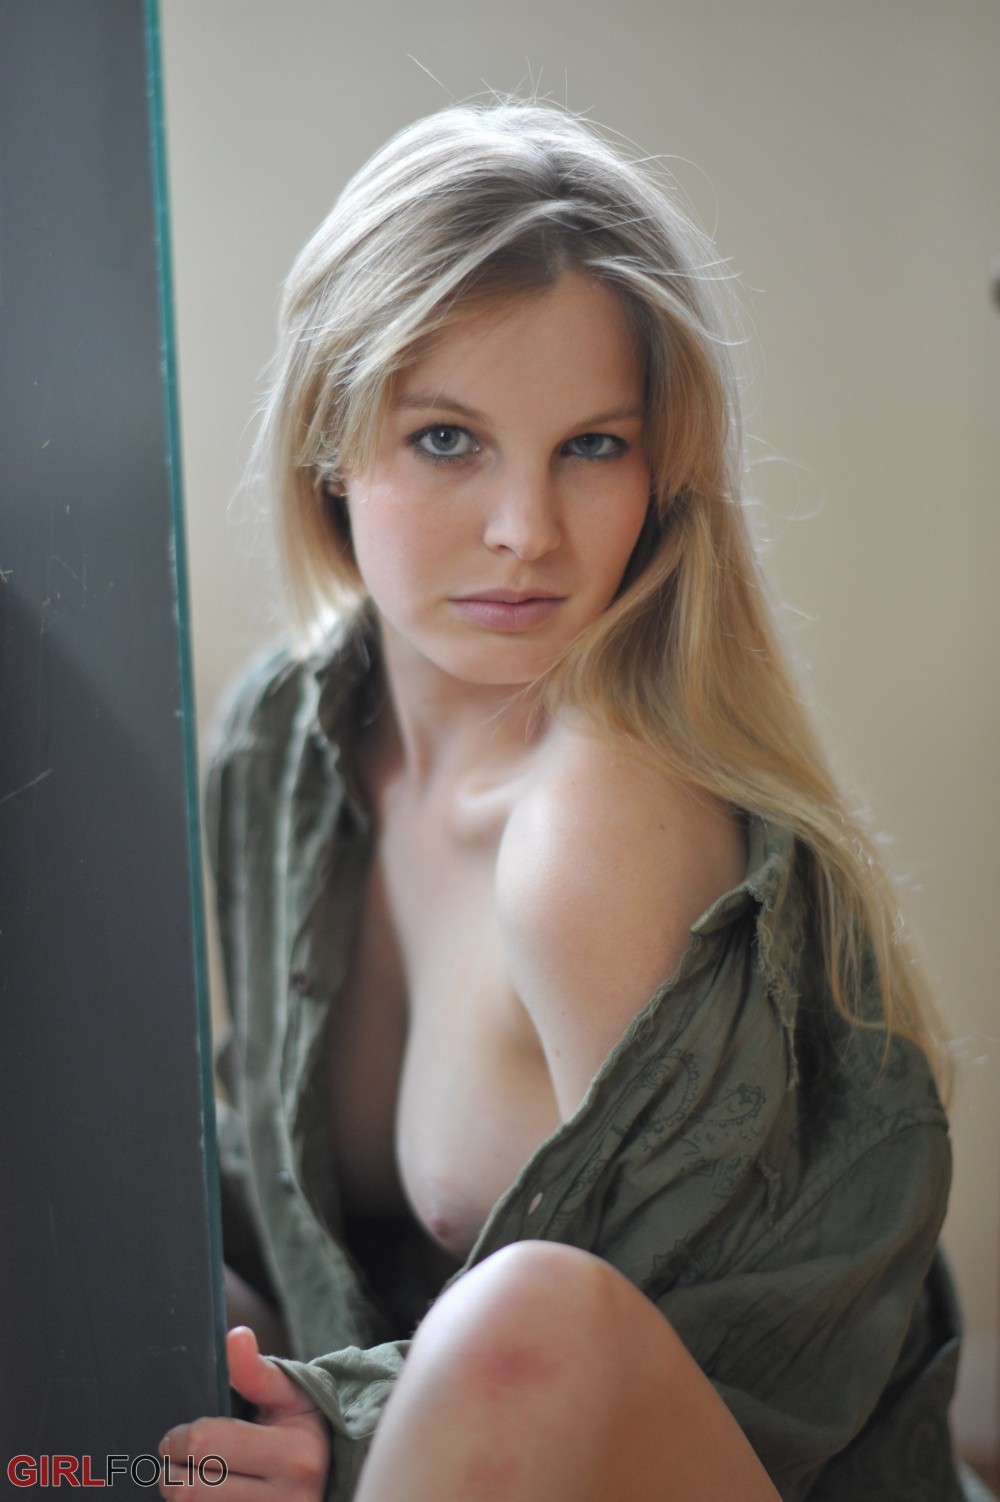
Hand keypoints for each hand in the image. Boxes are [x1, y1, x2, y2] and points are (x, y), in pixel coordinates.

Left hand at [157, 1326, 329, 1497]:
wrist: (333, 1475)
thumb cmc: (304, 1429)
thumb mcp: (290, 1395)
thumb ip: (256, 1370)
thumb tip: (235, 1337)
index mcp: (292, 1454)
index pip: (206, 1445)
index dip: (178, 1439)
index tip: (176, 1436)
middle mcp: (286, 1500)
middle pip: (192, 1491)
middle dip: (170, 1472)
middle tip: (173, 1460)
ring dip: (179, 1498)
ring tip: (187, 1479)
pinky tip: (202, 1496)